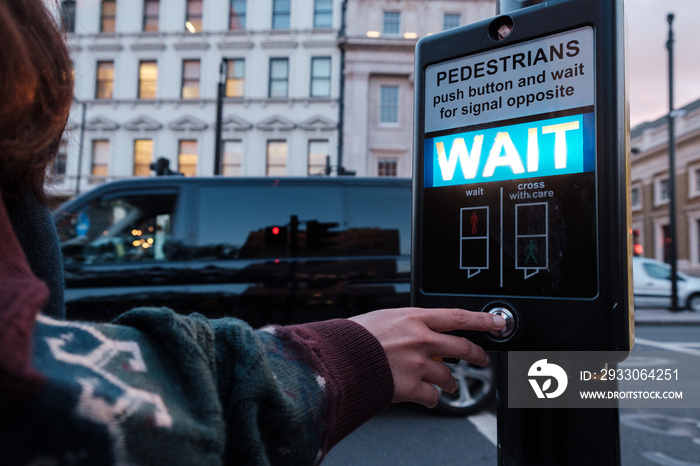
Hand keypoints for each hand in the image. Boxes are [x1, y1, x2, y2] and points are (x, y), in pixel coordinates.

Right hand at [349, 308, 504, 407]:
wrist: (337, 359)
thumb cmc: (353, 338)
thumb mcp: (383, 318)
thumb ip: (406, 324)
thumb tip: (419, 329)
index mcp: (414, 318)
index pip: (457, 316)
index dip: (482, 320)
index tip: (497, 322)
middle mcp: (420, 340)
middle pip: (463, 348)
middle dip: (477, 354)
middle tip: (481, 357)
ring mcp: (418, 364)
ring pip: (449, 376)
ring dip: (448, 382)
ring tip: (444, 384)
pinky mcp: (411, 387)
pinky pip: (433, 397)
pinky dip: (430, 398)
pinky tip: (422, 396)